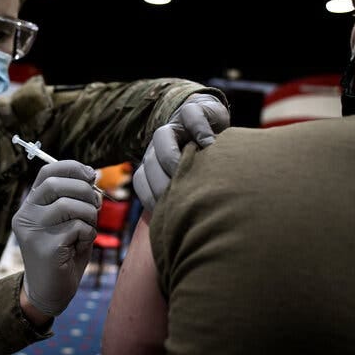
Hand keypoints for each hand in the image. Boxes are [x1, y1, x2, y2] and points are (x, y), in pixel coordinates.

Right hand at [12, 160, 99, 315]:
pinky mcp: (45, 247)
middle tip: (95, 205)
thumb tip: (93, 175)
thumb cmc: (64, 253)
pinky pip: (77, 227)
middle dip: (85, 191)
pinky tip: (80, 245)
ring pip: (70, 205)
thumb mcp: (68, 221)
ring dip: (89, 215)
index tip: (91, 175)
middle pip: (57, 184)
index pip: (47, 172)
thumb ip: (75, 199)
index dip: (72, 168)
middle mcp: (26, 215)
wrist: (50, 292)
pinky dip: (88, 234)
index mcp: (30, 205)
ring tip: (87, 229)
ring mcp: (33, 231)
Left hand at [133, 93, 228, 211]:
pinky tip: (211, 144)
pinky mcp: (195, 111)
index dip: (151, 197)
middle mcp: (160, 147)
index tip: (168, 212)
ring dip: (171, 154)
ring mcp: (176, 127)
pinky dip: (198, 130)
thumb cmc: (206, 167)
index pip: (140, 181)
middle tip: (180, 194)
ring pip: (160, 136)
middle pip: (148, 161)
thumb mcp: (192, 188)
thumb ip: (182, 206)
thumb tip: (177, 243)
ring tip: (191, 168)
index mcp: (153, 165)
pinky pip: (190, 116)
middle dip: (161, 179)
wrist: (213, 123)